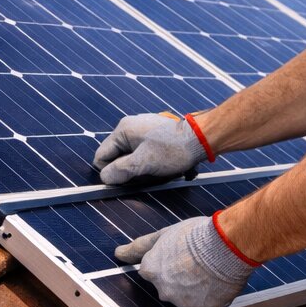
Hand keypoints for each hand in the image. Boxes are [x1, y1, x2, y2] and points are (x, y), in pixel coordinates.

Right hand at [93, 113, 212, 184]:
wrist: (203, 138)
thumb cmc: (175, 149)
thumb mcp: (144, 163)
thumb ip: (120, 171)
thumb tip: (105, 178)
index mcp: (123, 130)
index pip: (101, 157)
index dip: (112, 173)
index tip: (130, 178)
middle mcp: (131, 127)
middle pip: (118, 159)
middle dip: (131, 172)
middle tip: (150, 174)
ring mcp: (144, 131)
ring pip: (133, 159)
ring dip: (145, 170)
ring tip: (162, 170)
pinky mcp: (156, 136)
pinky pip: (146, 155)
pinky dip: (154, 164)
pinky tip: (168, 166)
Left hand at [115, 215, 255, 306]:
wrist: (227, 245)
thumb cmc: (197, 235)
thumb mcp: (165, 233)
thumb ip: (139, 246)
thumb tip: (118, 253)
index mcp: (151, 270)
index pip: (153, 271)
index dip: (168, 261)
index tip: (180, 254)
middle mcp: (163, 290)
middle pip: (168, 286)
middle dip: (179, 276)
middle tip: (196, 260)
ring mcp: (183, 302)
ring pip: (186, 297)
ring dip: (194, 286)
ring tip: (209, 268)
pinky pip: (205, 303)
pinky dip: (210, 294)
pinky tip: (218, 278)